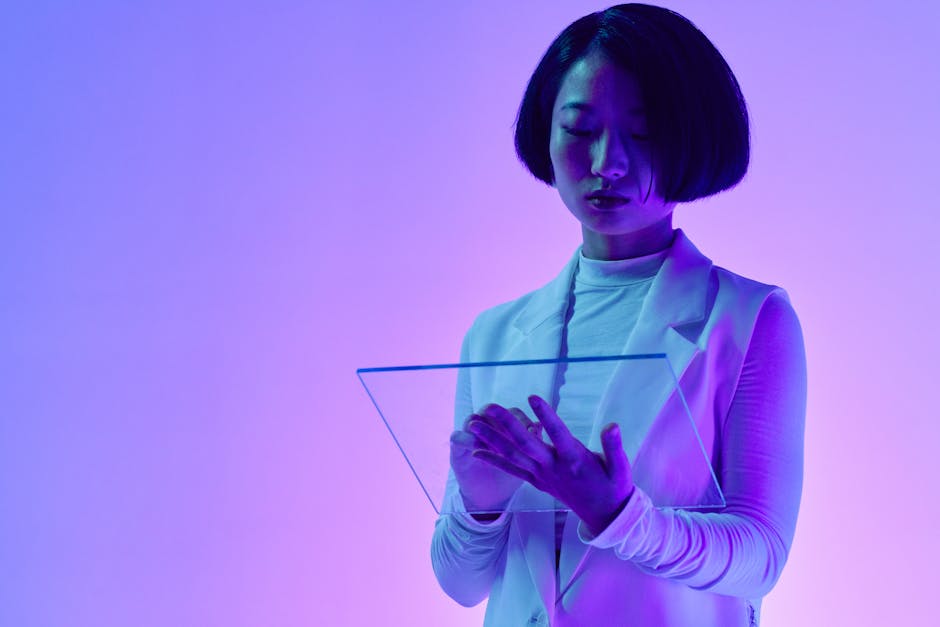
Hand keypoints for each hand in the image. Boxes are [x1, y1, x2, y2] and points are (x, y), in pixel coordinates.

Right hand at [449, 407, 542, 512]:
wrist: (489, 497)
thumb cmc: (509, 475)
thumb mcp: (523, 460)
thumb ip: (531, 444)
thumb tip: (540, 425)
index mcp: (503, 427)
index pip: (512, 413)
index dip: (522, 420)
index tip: (534, 432)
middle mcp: (485, 426)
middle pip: (491, 411)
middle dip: (502, 420)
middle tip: (513, 435)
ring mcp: (469, 435)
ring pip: (472, 419)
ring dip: (484, 429)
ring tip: (495, 444)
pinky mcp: (457, 448)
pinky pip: (457, 437)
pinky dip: (467, 440)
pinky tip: (476, 452)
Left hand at [468, 394, 634, 535]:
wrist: (605, 515)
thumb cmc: (614, 486)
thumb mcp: (621, 467)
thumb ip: (614, 446)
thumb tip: (612, 425)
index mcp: (575, 460)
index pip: (558, 434)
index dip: (546, 416)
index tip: (532, 397)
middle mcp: (554, 467)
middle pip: (526, 443)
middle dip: (505, 424)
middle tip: (488, 407)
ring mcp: (542, 476)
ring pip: (513, 456)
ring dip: (492, 439)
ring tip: (474, 424)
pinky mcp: (537, 482)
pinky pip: (512, 470)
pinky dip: (494, 461)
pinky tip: (476, 452)